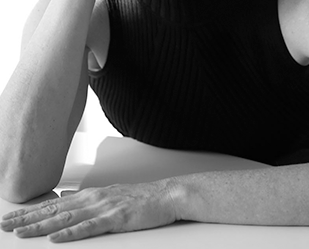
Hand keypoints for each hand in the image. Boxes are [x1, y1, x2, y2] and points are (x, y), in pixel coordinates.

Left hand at [0, 180, 179, 242]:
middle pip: (54, 211)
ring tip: (22, 233)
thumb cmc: (143, 197)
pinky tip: (57, 238)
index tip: (10, 217)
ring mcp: (104, 208)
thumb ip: (85, 198)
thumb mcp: (110, 194)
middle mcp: (93, 199)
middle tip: (5, 225)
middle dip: (27, 218)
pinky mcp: (117, 218)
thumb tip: (64, 198)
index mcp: (91, 195)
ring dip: (42, 226)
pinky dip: (71, 233)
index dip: (30, 211)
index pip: (53, 204)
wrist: (169, 194)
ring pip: (67, 219)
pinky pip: (90, 227)